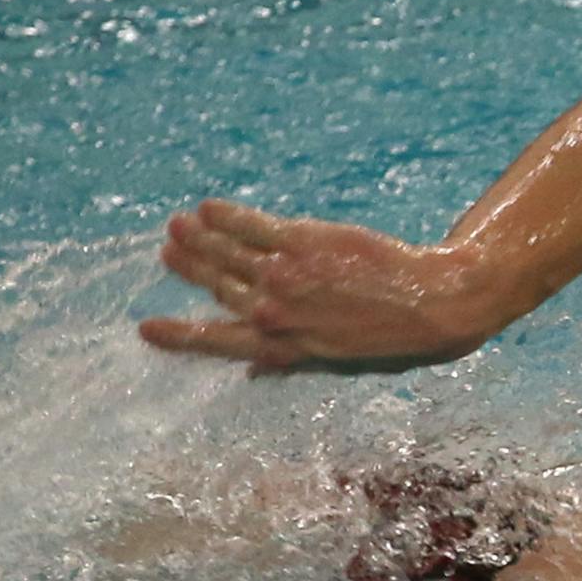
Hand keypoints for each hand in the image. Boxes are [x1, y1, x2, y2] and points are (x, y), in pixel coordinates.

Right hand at [139, 200, 498, 372]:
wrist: (435, 304)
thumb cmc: (395, 340)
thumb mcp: (339, 365)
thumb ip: (291, 363)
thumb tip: (253, 373)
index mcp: (282, 349)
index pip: (215, 343)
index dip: (179, 336)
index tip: (146, 328)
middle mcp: (275, 313)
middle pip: (218, 287)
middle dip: (190, 269)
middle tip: (167, 251)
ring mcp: (286, 275)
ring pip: (228, 253)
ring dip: (199, 238)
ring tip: (179, 225)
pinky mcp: (305, 241)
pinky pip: (253, 226)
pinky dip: (228, 216)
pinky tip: (211, 208)